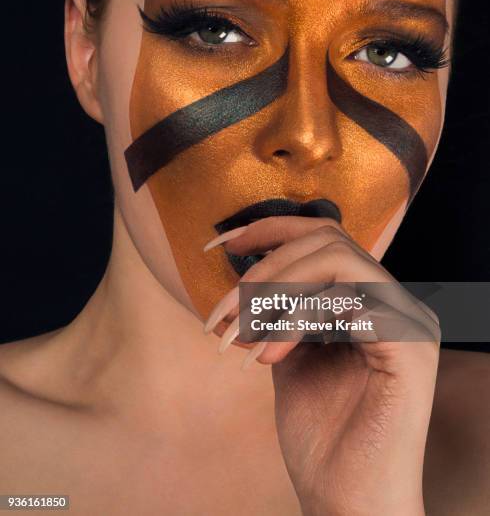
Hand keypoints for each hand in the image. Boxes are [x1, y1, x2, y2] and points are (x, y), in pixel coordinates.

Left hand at [206, 217, 439, 515]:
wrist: (344, 500)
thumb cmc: (319, 434)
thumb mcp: (287, 354)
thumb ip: (280, 309)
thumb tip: (247, 268)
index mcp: (370, 302)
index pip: (325, 238)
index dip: (271, 230)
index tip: (221, 246)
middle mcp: (395, 303)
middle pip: (326, 240)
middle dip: (263, 270)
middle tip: (224, 315)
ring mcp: (408, 320)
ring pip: (336, 259)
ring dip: (275, 291)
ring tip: (241, 337)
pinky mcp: (409, 345)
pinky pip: (349, 297)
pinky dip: (297, 318)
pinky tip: (268, 357)